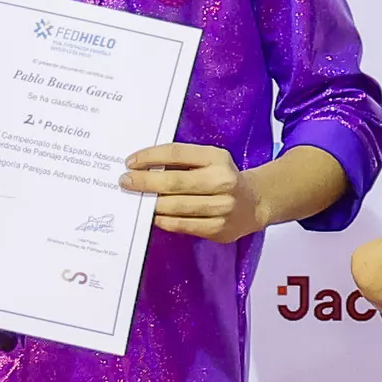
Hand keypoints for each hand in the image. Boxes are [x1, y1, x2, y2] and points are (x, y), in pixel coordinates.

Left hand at [126, 141, 268, 240]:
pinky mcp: (219, 229)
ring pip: (177, 206)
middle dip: (145, 182)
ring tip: (137, 200)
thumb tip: (144, 167)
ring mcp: (222, 207)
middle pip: (175, 182)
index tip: (131, 162)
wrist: (254, 203)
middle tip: (126, 182)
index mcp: (218, 158)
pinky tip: (154, 216)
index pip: (177, 153)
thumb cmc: (223, 178)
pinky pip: (183, 225)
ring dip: (151, 204)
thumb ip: (183, 161)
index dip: (150, 157)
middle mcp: (223, 181)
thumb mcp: (210, 160)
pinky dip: (164, 220)